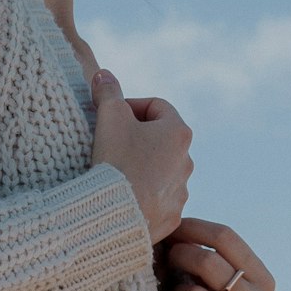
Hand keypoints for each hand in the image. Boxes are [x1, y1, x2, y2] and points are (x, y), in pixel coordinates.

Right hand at [90, 69, 192, 243]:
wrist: (117, 213)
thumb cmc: (117, 160)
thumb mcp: (109, 117)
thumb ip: (108, 91)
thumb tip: (104, 75)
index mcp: (177, 132)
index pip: (157, 106)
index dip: (131, 106)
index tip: (110, 115)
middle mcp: (187, 161)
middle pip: (160, 138)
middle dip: (137, 136)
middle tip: (110, 141)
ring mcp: (181, 191)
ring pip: (161, 169)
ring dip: (142, 165)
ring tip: (116, 169)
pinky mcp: (172, 215)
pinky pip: (158, 198)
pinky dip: (144, 193)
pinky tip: (123, 194)